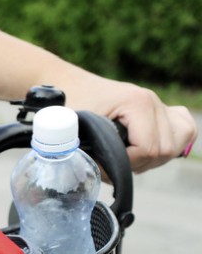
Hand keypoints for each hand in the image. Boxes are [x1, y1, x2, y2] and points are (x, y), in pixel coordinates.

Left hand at [66, 76, 197, 173]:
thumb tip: (94, 170)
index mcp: (137, 103)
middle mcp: (153, 101)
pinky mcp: (159, 110)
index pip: (148, 149)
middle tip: (112, 165)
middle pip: (164, 150)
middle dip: (137, 165)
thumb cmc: (70, 103)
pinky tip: (147, 151)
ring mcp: (158, 105)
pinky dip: (171, 145)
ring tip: (126, 160)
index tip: (103, 165)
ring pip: (175, 144)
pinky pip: (183, 129)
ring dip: (151, 160)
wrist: (70, 84)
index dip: (125, 164)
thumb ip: (84, 146)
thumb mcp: (74, 125)